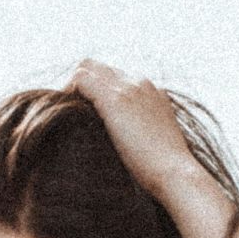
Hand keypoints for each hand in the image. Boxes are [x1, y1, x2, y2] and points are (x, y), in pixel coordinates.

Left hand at [63, 59, 202, 199]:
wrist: (173, 171)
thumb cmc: (162, 166)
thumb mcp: (150, 140)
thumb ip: (136, 129)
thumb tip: (119, 138)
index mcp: (151, 91)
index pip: (115, 76)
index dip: (95, 90)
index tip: (85, 112)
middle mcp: (139, 82)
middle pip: (98, 66)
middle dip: (81, 84)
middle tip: (71, 112)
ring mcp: (127, 88)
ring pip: (87, 67)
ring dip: (72, 87)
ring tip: (66, 114)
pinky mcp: (114, 99)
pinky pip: (81, 79)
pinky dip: (69, 92)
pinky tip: (65, 114)